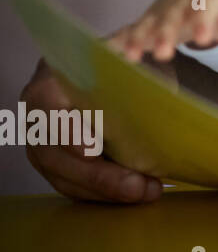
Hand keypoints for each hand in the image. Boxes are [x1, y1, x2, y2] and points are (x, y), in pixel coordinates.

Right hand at [20, 51, 162, 202]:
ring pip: (64, 177)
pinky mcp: (58, 167)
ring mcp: (44, 146)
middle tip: (137, 185)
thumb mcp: (129, 55)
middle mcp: (38, 118)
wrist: (121, 76)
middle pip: (56, 155)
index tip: (93, 149)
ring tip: (146, 191)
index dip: (69, 132)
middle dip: (98, 175)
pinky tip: (137, 194)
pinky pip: (75, 188)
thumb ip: (132, 60)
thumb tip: (142, 60)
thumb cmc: (124, 63)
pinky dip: (105, 195)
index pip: (50, 111)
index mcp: (49, 84)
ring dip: (106, 191)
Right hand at [114, 0, 217, 63]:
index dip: (204, 22)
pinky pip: (127, 30)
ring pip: (146, 24)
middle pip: (171, 18)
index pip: (205, 9)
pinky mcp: (143, 23)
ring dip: (137, 39)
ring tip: (130, 57)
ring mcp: (158, 13)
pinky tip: (102, 51)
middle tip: (163, 53)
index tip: (203, 38)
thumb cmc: (215, 6)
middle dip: (166, 34)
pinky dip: (115, 40)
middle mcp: (177, 4)